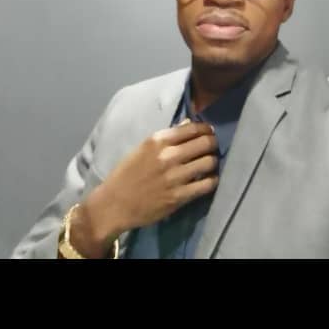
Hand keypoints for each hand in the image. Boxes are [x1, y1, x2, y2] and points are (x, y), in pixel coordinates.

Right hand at [74, 119, 218, 254]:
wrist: (114, 204)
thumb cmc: (127, 174)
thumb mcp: (142, 148)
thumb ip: (167, 136)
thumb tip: (189, 124)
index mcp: (157, 140)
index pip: (193, 128)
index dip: (206, 129)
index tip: (209, 133)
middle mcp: (168, 156)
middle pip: (206, 143)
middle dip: (212, 144)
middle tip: (212, 149)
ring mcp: (175, 177)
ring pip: (209, 162)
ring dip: (213, 162)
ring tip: (209, 165)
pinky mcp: (179, 196)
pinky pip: (207, 184)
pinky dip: (212, 180)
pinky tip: (208, 180)